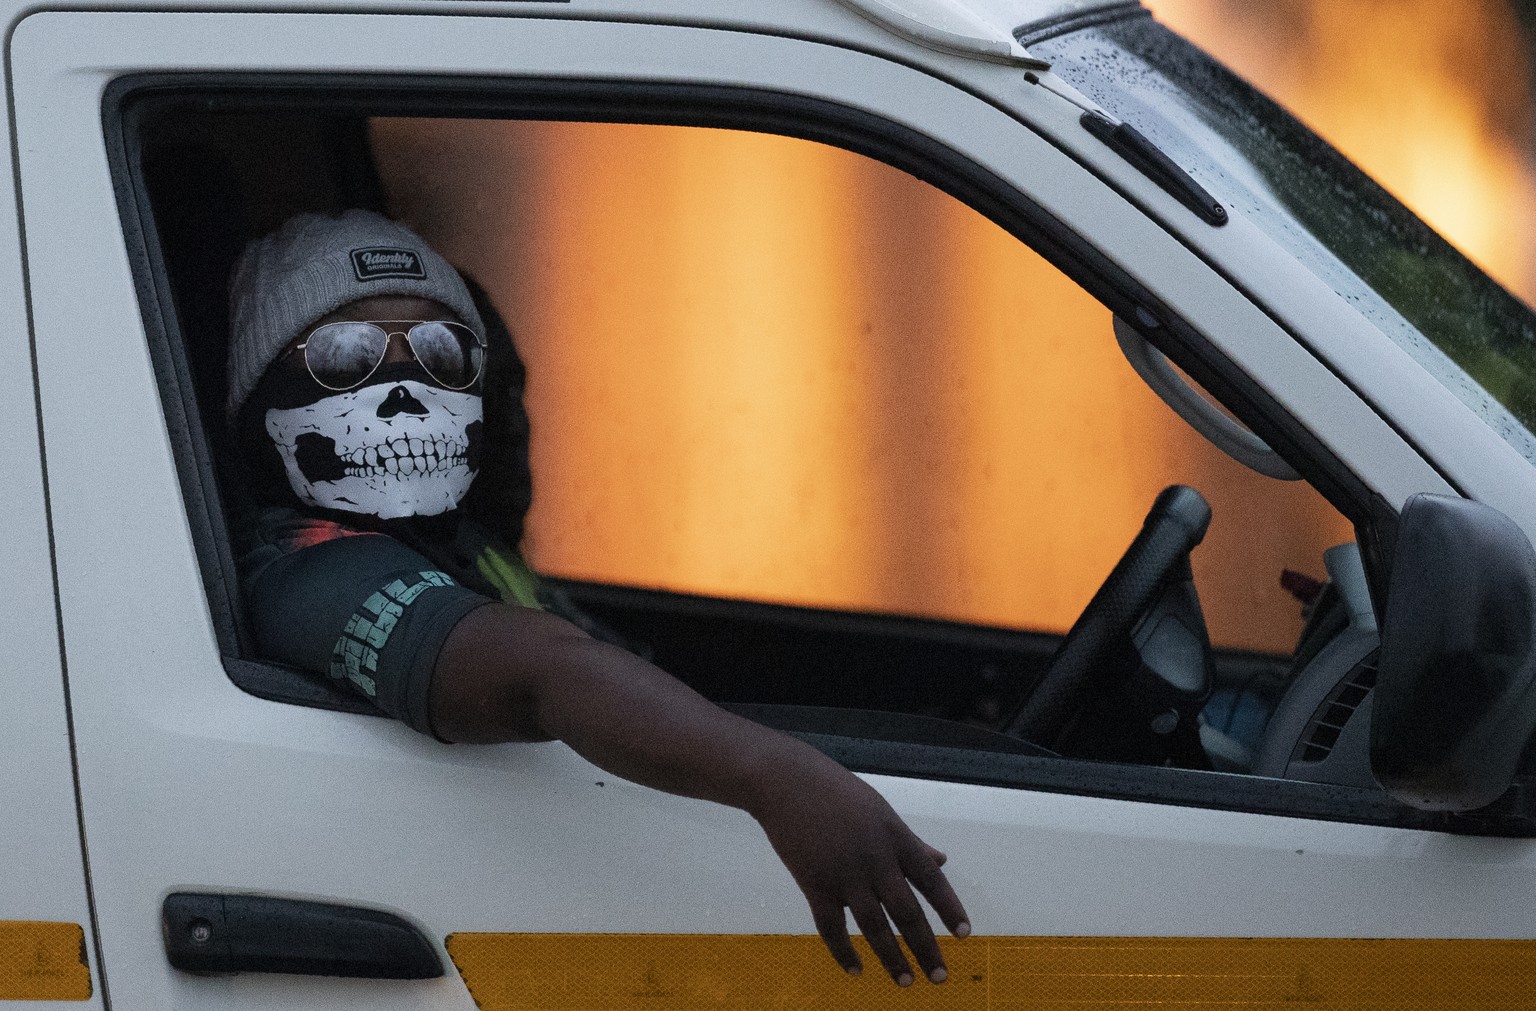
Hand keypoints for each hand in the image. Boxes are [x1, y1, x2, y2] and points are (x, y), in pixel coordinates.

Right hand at [746, 749, 970, 985]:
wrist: (785, 782)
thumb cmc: (835, 792)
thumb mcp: (880, 811)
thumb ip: (911, 841)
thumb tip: (941, 860)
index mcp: (895, 837)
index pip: (930, 879)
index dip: (949, 908)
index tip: (964, 935)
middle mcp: (876, 859)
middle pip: (907, 912)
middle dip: (926, 948)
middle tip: (939, 977)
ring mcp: (845, 874)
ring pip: (875, 927)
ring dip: (892, 958)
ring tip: (906, 982)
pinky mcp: (814, 884)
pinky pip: (832, 928)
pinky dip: (844, 952)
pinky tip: (856, 969)